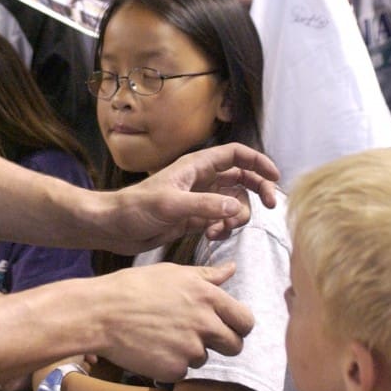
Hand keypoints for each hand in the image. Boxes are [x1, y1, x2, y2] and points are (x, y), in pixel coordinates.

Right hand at [89, 260, 251, 381]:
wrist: (100, 312)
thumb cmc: (132, 287)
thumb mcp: (171, 272)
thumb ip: (207, 275)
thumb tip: (232, 268)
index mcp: (207, 296)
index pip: (245, 320)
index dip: (237, 325)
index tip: (226, 326)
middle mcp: (205, 323)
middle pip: (235, 345)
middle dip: (221, 343)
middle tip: (195, 335)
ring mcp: (191, 348)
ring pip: (205, 358)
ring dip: (190, 351)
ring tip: (163, 336)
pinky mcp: (176, 369)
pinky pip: (183, 370)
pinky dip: (170, 363)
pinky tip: (152, 347)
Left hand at [105, 142, 278, 254]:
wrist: (114, 227)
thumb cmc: (135, 208)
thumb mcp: (170, 205)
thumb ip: (205, 205)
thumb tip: (236, 206)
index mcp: (195, 167)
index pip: (234, 154)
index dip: (258, 161)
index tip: (275, 177)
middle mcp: (200, 180)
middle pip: (241, 176)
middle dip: (257, 190)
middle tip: (268, 206)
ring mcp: (199, 199)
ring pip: (234, 201)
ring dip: (236, 216)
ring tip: (220, 228)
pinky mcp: (195, 217)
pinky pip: (222, 219)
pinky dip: (224, 227)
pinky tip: (212, 235)